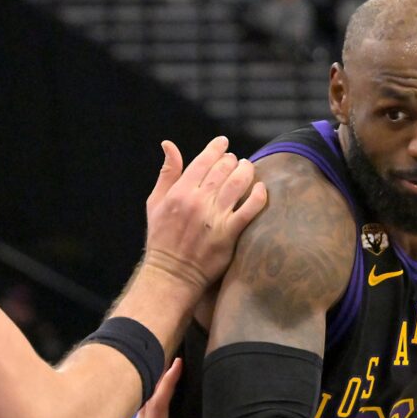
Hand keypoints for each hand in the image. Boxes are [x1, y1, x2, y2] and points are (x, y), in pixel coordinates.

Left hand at [114, 361, 206, 417]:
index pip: (158, 407)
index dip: (168, 384)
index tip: (177, 364)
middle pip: (149, 403)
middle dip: (160, 381)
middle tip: (173, 362)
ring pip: (145, 413)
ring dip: (154, 395)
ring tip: (165, 380)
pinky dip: (153, 412)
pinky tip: (160, 412)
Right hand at [142, 137, 266, 291]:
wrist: (172, 274)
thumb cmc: (162, 238)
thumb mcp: (155, 203)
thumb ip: (167, 173)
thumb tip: (169, 144)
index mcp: (180, 192)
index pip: (203, 161)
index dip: (216, 148)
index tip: (223, 143)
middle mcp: (198, 202)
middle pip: (223, 170)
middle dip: (231, 160)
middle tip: (234, 160)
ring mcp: (215, 218)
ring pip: (238, 184)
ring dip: (246, 171)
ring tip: (247, 168)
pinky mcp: (229, 234)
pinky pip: (250, 209)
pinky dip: (258, 195)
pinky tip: (261, 189)